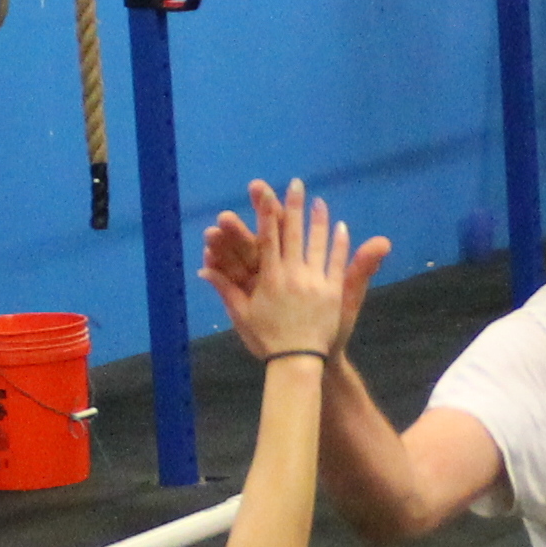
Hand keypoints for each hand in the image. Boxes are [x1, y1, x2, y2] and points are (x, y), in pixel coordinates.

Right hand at [203, 179, 388, 360]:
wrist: (297, 361)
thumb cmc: (266, 340)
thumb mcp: (242, 316)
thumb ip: (225, 289)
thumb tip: (203, 271)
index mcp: (269, 277)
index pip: (268, 236)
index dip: (268, 212)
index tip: (268, 191)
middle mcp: (293, 274)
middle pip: (294, 233)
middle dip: (294, 206)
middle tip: (297, 184)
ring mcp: (315, 282)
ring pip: (318, 243)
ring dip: (320, 220)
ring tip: (320, 202)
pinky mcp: (332, 292)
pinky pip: (337, 262)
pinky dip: (340, 244)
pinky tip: (342, 227)